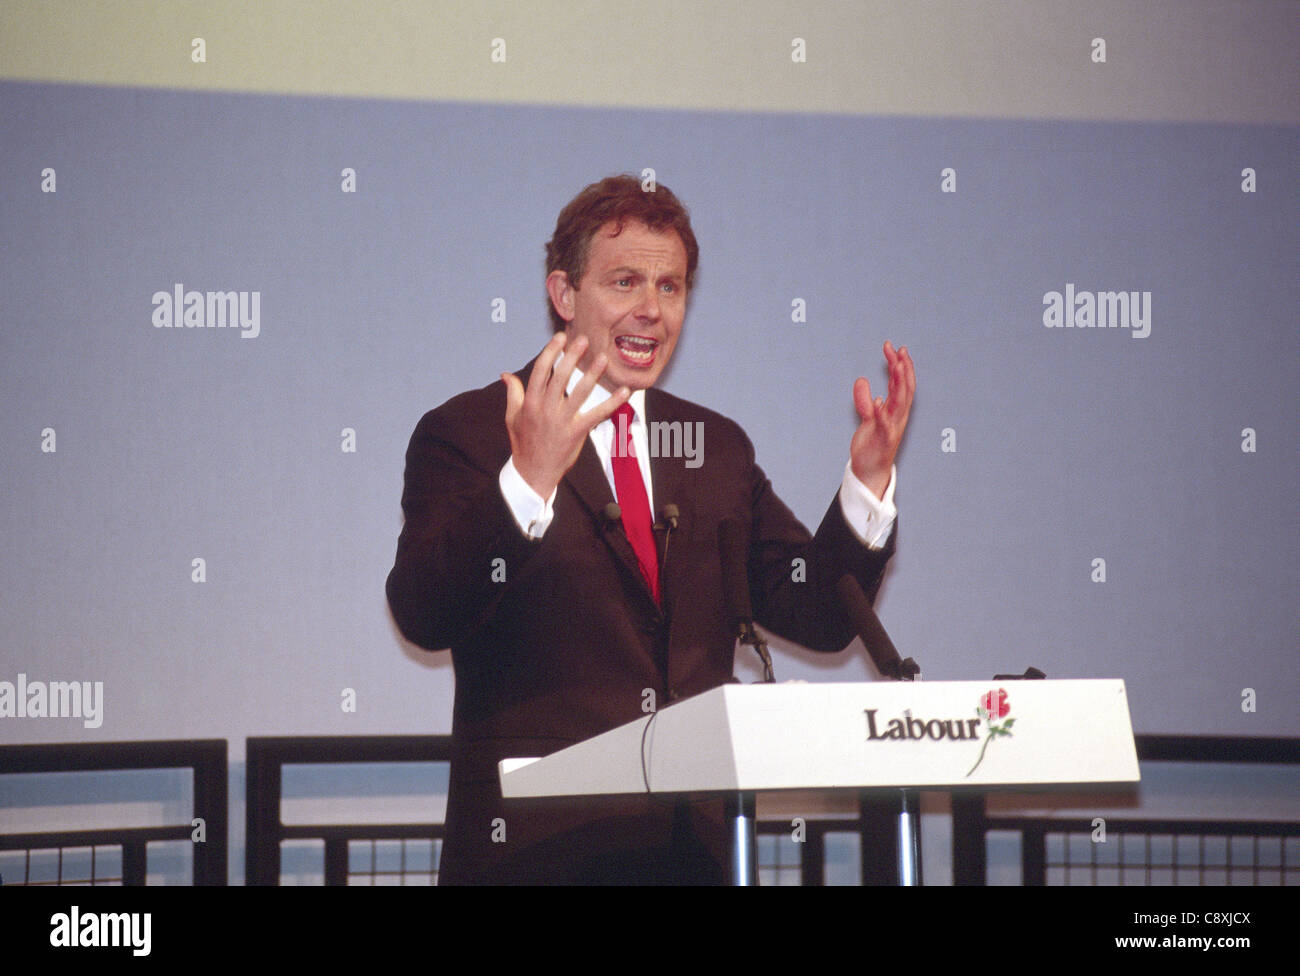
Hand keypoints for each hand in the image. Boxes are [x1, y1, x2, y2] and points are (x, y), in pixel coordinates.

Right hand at [502, 333, 629, 498]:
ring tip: (603, 358)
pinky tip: (625, 391)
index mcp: (530, 402)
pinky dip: (612, 403)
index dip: (550, 352)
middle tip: (584, 339)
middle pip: (560, 378)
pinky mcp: (576, 433)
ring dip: (592, 374)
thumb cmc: (523, 443)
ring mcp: (561, 421)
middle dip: (572, 357)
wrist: (532, 473)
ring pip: (580, 393)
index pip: (540, 371)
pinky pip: (597, 415)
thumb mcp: (513, 416)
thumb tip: (505, 374)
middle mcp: (545, 409)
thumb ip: (513, 393)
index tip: (560, 337)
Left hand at [850, 341, 914, 497]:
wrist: (870, 469)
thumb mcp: (867, 417)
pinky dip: (881, 414)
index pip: (902, 383)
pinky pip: (884, 426)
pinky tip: (878, 402)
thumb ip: (865, 399)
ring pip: (900, 403)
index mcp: (896, 410)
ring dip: (898, 384)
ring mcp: (892, 427)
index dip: (900, 365)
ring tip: (895, 366)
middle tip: (897, 350)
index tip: (894, 348)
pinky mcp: (882, 440)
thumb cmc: (872, 442)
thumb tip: (862, 380)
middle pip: (904, 388)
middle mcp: (898, 416)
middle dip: (903, 368)